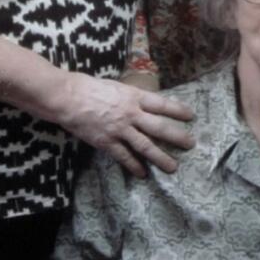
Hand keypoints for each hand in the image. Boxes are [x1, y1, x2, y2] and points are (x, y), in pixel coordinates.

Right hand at [60, 73, 193, 177]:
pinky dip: (134, 166)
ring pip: (145, 146)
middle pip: (159, 127)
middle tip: (191, 144)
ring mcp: (119, 129)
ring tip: (172, 167)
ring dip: (160, 157)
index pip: (162, 104)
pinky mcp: (106, 142)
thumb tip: (144, 103)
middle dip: (177, 136)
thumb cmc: (90, 87)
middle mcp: (130, 113)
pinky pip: (124, 156)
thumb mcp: (117, 86)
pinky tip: (142, 173)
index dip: (177, 110)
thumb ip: (131, 96)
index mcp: (134, 96)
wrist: (68, 97)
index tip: (191, 116)